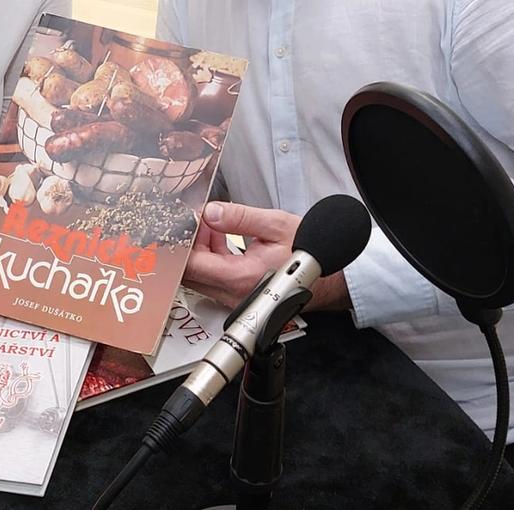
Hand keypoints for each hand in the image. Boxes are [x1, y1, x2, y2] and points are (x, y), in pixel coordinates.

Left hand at [184, 201, 349, 311]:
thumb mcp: (275, 225)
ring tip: (213, 226)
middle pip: (190, 274)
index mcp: (241, 277)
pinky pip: (212, 280)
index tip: (187, 221)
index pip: (192, 265)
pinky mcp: (237, 298)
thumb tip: (210, 212)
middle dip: (189, 245)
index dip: (183, 242)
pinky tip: (220, 240)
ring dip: (199, 251)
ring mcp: (234, 300)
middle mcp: (233, 295)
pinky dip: (210, 259)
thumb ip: (239, 218)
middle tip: (199, 220)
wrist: (330, 277)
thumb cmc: (308, 253)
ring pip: (199, 278)